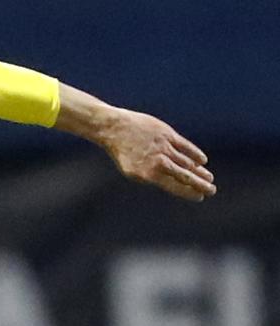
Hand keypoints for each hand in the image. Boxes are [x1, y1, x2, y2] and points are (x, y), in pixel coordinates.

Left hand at [100, 108, 214, 201]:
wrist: (113, 128)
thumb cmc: (123, 152)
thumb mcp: (133, 171)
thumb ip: (153, 177)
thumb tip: (175, 183)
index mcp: (148, 174)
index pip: (175, 186)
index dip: (189, 192)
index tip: (200, 197)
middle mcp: (158, 161)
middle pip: (185, 176)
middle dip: (200, 184)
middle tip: (212, 190)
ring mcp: (163, 147)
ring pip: (187, 162)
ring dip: (200, 171)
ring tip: (208, 177)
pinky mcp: (166, 134)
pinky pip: (185, 146)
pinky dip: (195, 153)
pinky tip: (202, 161)